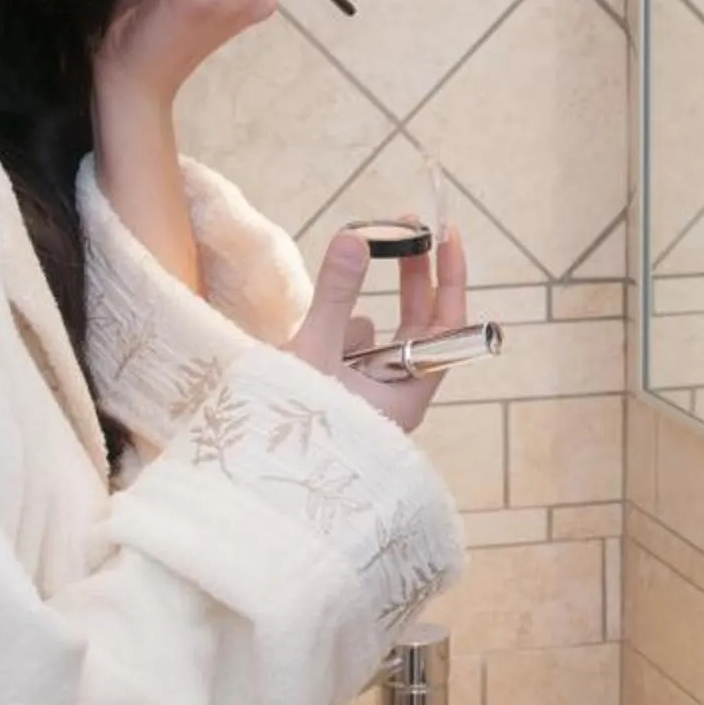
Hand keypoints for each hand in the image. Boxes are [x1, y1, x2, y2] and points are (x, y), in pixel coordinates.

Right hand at [285, 223, 472, 432]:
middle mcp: (396, 395)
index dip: (449, 281)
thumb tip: (354, 239)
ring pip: (370, 336)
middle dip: (406, 280)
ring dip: (346, 323)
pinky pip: (344, 350)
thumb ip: (336, 295)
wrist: (254, 475)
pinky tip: (299, 358)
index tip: (447, 236)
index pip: (447, 329)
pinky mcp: (340, 392)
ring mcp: (367, 394)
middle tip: (402, 229)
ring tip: (315, 344)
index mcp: (408, 394)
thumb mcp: (315, 353)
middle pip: (415, 325)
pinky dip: (327, 339)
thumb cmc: (293, 430)